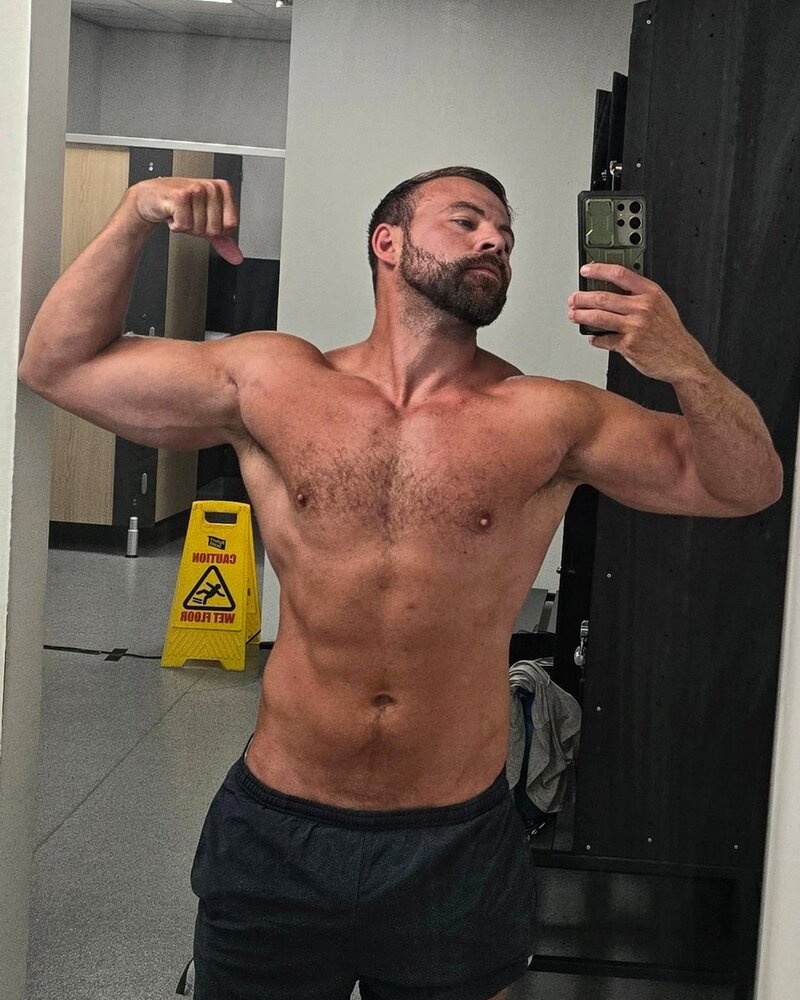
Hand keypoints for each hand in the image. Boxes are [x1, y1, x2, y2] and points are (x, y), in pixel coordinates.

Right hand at [126, 177, 243, 264]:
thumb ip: (222, 239)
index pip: (231, 225)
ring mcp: (196, 189)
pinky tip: (172, 212)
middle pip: (215, 229)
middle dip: (199, 229)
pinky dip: (176, 225)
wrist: (152, 198)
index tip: (203, 218)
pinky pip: (185, 226)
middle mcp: (211, 186)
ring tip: (180, 213)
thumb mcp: (205, 222)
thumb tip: (237, 257)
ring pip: (200, 229)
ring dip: (186, 226)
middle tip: (189, 215)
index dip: (214, 229)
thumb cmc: (180, 207)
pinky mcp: (180, 196)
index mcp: (223, 189)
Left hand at [567, 263, 710, 381]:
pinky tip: (592, 338)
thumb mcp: (661, 304)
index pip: (620, 274)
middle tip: (573, 299)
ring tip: (574, 315)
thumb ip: (640, 295)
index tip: (586, 270)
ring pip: (599, 318)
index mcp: (651, 293)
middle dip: (582, 298)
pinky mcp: (629, 345)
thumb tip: (611, 290)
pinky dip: (595, 339)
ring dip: (582, 316)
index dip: (599, 270)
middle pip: (603, 297)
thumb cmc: (670, 332)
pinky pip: (604, 340)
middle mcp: (643, 308)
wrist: (682, 358)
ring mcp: (635, 327)